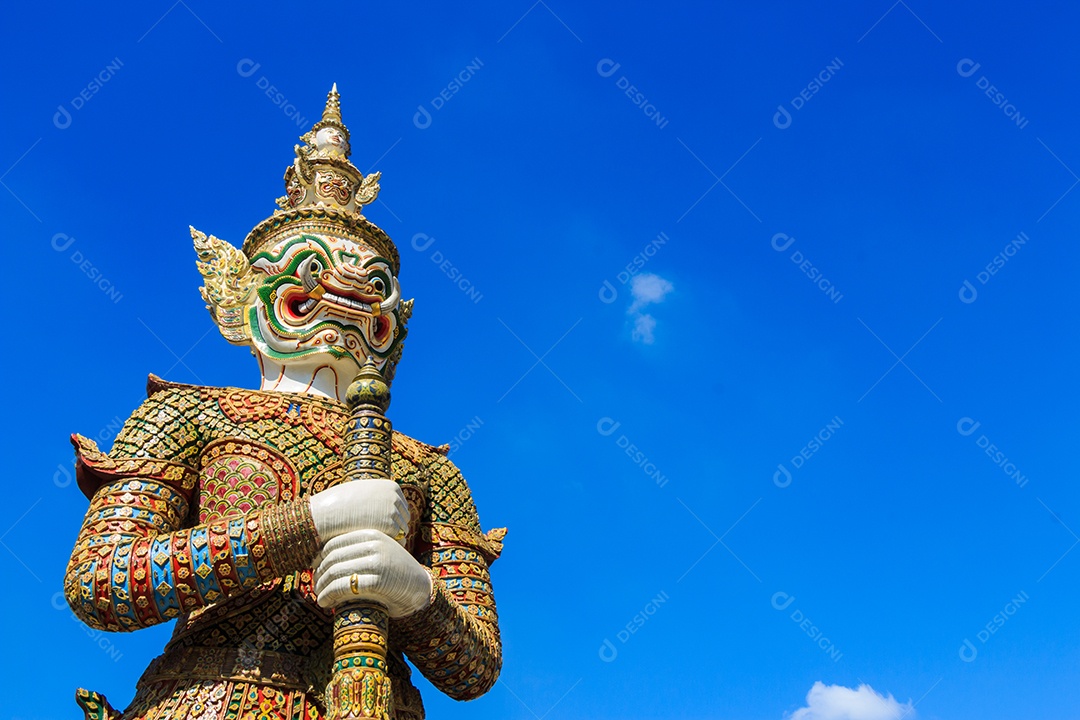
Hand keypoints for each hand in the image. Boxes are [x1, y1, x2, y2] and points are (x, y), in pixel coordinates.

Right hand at [308, 479, 408, 544]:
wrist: (328, 513)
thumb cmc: (341, 503)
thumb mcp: (363, 493)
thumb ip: (377, 498)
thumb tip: (389, 510)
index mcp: (391, 487)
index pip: (401, 507)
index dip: (391, 518)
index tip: (380, 527)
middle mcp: (395, 497)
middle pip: (404, 518)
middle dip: (394, 528)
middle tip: (380, 537)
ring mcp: (393, 511)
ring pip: (402, 530)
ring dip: (392, 537)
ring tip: (377, 542)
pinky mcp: (390, 526)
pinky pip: (397, 540)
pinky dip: (390, 545)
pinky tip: (377, 547)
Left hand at [313, 528, 432, 616]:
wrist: (419, 588)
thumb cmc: (393, 572)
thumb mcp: (378, 552)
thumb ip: (357, 550)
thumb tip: (317, 558)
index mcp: (372, 533)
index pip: (333, 544)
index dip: (319, 560)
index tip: (315, 572)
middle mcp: (374, 544)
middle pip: (332, 559)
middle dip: (319, 575)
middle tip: (315, 587)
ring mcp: (377, 562)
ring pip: (335, 573)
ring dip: (321, 588)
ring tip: (319, 597)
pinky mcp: (378, 581)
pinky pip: (343, 587)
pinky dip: (329, 597)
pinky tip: (326, 603)